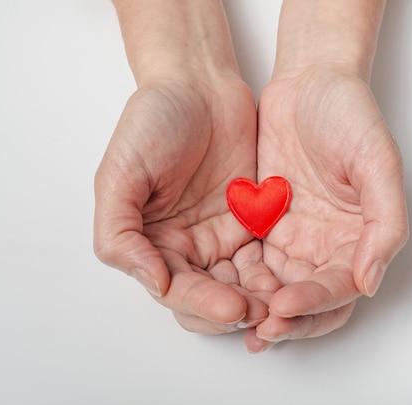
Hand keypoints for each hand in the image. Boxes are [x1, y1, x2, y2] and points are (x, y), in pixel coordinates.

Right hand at [94, 0, 279, 334]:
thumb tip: (153, 282)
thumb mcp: (119, 174)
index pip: (174, 291)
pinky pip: (265, 260)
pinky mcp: (252, 224)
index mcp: (150, 244)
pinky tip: (292, 281)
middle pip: (208, 299)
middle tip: (262, 313)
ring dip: (259, 301)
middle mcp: (184, 248)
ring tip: (282, 305)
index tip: (231, 307)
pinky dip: (276, 276)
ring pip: (240, 288)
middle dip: (233, 311)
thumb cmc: (153, 121)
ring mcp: (219, 238)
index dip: (201, 305)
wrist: (200, 85)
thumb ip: (120, 233)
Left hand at [246, 65, 408, 350]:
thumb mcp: (378, 161)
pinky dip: (239, 282)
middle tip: (258, 329)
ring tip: (233, 320)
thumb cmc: (351, 115)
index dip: (315, 303)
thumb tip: (370, 282)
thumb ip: (384, 223)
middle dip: (285, 320)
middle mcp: (327, 246)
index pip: (339, 288)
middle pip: (308, 301)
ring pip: (277, 289)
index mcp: (359, 238)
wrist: (309, 81)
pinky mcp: (264, 225)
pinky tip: (220, 291)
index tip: (285, 305)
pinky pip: (251, 263)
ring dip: (258, 310)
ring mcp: (295, 237)